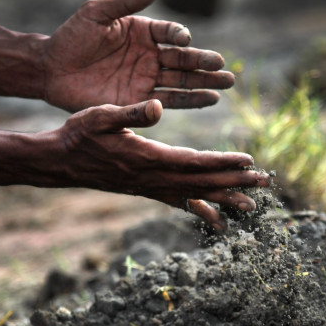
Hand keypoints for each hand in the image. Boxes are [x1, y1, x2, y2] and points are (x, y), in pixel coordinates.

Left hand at [40, 0, 233, 111]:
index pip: (170, 33)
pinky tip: (208, 99)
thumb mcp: (97, 14)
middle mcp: (150, 56)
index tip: (183, 40)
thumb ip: (126, 1)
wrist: (52, 69)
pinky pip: (168, 101)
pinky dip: (189, 101)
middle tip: (224, 68)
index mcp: (143, 32)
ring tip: (226, 85)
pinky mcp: (138, 100)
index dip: (179, 36)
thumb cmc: (72, 36)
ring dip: (204, 84)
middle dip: (204, 64)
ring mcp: (146, 79)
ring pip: (181, 82)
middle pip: (183, 60)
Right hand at [48, 100, 268, 230]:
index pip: (193, 162)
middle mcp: (152, 178)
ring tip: (250, 208)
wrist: (61, 162)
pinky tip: (215, 217)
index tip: (248, 162)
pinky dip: (199, 209)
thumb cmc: (79, 134)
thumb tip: (157, 107)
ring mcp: (150, 187)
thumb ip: (131, 113)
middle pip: (201, 181)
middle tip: (264, 185)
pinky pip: (178, 202)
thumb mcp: (101, 115)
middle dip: (234, 183)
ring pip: (194, 195)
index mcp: (147, 158)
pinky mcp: (145, 190)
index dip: (222, 162)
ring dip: (224, 199)